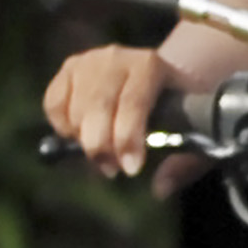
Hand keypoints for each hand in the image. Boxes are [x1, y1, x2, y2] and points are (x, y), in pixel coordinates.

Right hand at [43, 44, 188, 185]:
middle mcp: (116, 57)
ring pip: (74, 110)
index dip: (127, 139)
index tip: (131, 169)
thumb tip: (161, 190)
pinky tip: (81, 136)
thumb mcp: (194, 125)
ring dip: (84, 141)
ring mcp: (88, 60)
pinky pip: (54, 104)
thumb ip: (185, 159)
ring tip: (102, 155)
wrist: (159, 72)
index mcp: (151, 65)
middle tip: (112, 170)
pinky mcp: (68, 68)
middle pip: (98, 108)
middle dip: (102, 147)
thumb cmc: (178, 103)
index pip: (133, 103)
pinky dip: (63, 127)